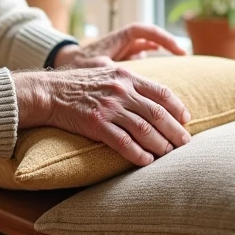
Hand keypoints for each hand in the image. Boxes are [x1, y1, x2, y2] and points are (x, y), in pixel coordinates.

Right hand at [14, 66, 190, 165]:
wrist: (48, 92)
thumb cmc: (78, 84)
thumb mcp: (107, 73)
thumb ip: (129, 82)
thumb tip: (152, 97)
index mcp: (126, 76)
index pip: (161, 92)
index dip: (177, 107)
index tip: (186, 119)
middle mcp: (121, 90)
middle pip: (158, 113)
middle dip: (175, 131)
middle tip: (185, 143)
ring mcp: (109, 107)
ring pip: (144, 129)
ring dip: (160, 145)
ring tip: (169, 154)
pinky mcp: (96, 124)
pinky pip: (123, 142)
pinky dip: (138, 154)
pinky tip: (146, 161)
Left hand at [53, 23, 186, 68]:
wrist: (67, 66)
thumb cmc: (79, 64)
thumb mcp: (94, 66)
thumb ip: (108, 67)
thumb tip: (117, 71)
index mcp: (120, 37)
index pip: (147, 30)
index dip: (164, 38)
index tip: (177, 49)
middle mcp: (124, 40)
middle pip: (152, 36)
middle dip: (168, 43)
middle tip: (184, 55)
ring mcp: (124, 48)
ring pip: (148, 46)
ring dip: (162, 51)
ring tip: (178, 63)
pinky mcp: (123, 58)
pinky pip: (142, 56)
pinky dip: (151, 61)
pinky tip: (159, 71)